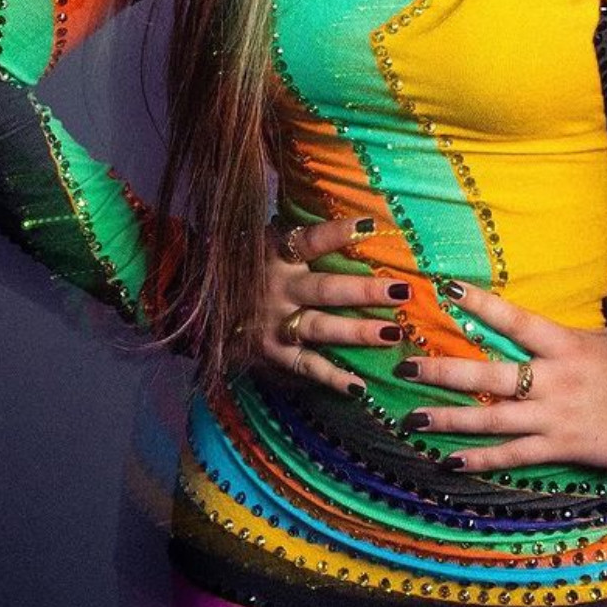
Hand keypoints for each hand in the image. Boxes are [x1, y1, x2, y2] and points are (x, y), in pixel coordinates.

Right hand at [257, 215, 410, 396]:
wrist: (203, 306)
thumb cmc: (251, 267)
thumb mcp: (265, 241)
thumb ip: (298, 234)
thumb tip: (352, 219)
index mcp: (277, 254)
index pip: (310, 240)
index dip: (337, 233)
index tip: (370, 225)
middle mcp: (278, 288)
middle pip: (326, 289)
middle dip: (365, 291)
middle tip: (402, 291)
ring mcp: (275, 322)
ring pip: (321, 327)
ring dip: (357, 332)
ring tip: (392, 333)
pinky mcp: (272, 352)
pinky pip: (306, 366)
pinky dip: (332, 378)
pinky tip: (360, 386)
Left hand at [398, 267, 606, 473]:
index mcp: (566, 345)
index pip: (514, 320)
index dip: (479, 303)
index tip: (445, 288)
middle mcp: (552, 380)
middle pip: (488, 375)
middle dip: (442, 370)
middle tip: (402, 363)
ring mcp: (552, 417)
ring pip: (490, 419)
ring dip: (448, 419)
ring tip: (410, 417)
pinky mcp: (560, 448)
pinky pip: (513, 456)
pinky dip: (480, 460)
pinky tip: (448, 461)